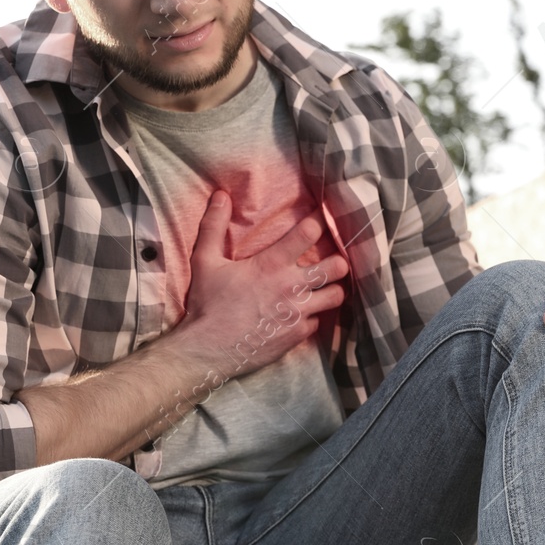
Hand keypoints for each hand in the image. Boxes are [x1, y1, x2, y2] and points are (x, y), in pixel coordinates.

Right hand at [176, 190, 350, 379]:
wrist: (208, 349)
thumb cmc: (207, 303)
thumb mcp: (205, 261)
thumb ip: (214, 226)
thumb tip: (220, 195)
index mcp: (272, 264)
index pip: (308, 233)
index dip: (319, 222)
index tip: (322, 219)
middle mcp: (292, 286)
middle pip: (337, 267)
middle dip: (338, 261)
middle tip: (331, 260)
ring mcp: (299, 313)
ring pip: (336, 296)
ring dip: (332, 290)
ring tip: (324, 287)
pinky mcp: (299, 335)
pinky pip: (318, 322)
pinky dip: (313, 317)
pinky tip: (302, 314)